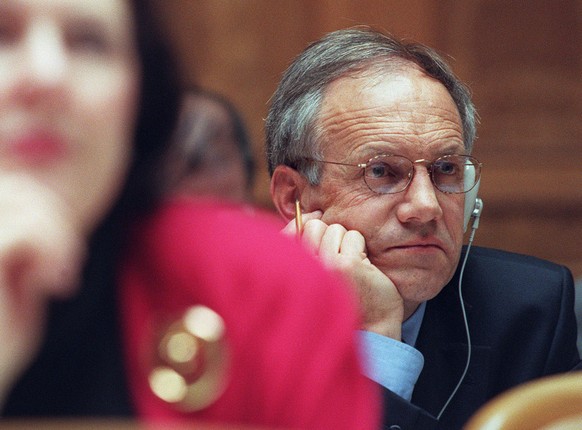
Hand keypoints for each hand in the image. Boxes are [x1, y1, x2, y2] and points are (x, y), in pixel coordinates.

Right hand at [0, 173, 85, 405]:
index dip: (48, 210)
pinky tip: (60, 285)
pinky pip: (23, 232)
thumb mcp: (22, 279)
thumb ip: (32, 240)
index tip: (62, 260)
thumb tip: (49, 201)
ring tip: (63, 275)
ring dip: (59, 234)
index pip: (13, 190)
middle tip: (68, 265)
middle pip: (20, 189)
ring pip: (24, 199)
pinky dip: (56, 251)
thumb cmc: (1, 340)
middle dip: (58, 219)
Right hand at [282, 211, 403, 338]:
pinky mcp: (348, 265)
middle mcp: (304, 269)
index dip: (302, 224)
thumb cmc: (343, 299)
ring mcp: (326, 266)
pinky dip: (361, 249)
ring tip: (350, 267)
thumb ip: (307, 247)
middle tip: (338, 257)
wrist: (371, 328)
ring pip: (335, 229)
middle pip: (314, 226)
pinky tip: (362, 269)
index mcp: (293, 272)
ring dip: (347, 243)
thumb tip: (310, 214)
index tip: (317, 230)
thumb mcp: (317, 274)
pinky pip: (354, 237)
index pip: (287, 233)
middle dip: (330, 235)